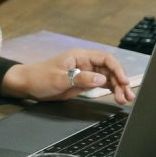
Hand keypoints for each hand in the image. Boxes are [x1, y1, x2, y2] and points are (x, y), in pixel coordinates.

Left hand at [0, 49, 135, 104]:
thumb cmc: (39, 77)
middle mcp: (85, 63)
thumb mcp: (59, 79)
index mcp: (80, 56)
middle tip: (128, 95)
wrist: (27, 84)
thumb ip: (80, 78)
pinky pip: (100, 85)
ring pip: (107, 79)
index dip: (117, 69)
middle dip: (120, 81)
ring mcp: (85, 73)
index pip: (105, 59)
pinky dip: (110, 91)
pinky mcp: (82, 82)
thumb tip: (102, 79)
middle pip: (109, 70)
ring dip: (117, 88)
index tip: (123, 81)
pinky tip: (117, 97)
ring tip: (125, 100)